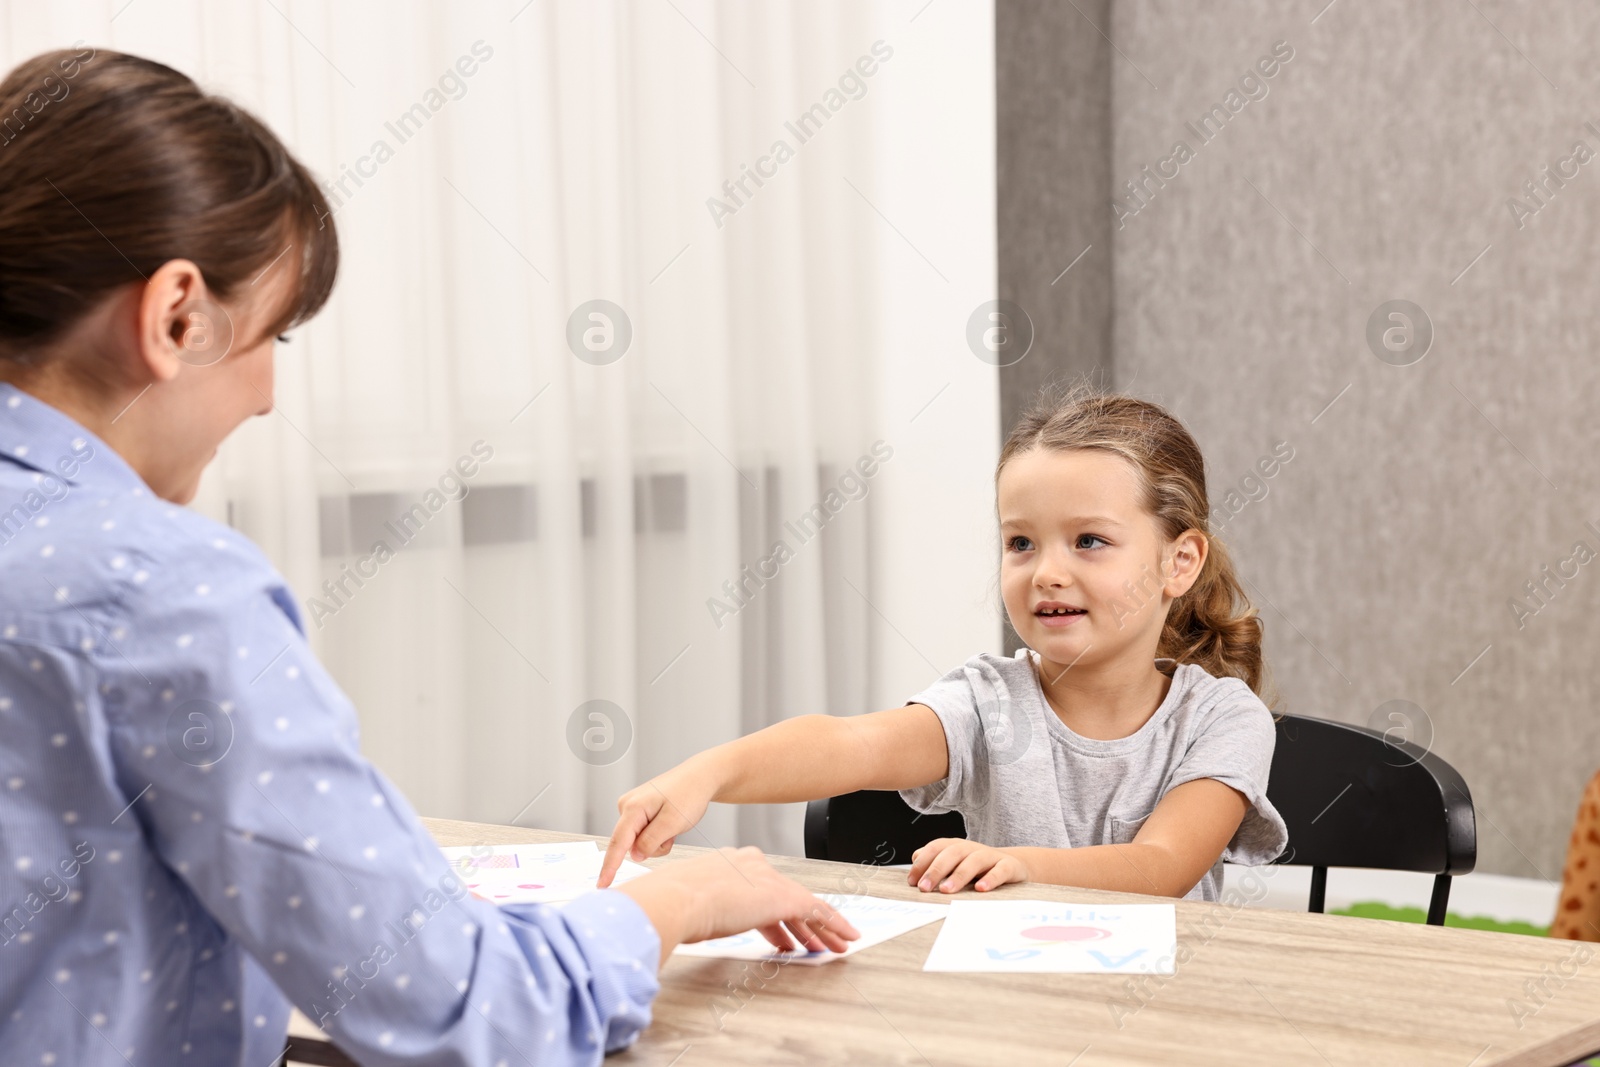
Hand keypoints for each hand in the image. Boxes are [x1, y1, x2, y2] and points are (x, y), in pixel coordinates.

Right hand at [599, 764, 716, 887]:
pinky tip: (668, 822)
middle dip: (653, 846)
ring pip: (639, 842)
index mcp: (633, 807)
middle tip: (673, 833)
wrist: (700, 777)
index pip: (618, 843)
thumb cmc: (689, 794)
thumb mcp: (673, 822)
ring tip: (673, 823)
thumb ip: (651, 841)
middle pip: (631, 844)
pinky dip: (658, 834)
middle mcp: (627, 806)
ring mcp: (632, 808)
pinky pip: (644, 835)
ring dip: (658, 841)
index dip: (609, 867)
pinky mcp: (638, 811)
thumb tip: (634, 855)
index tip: (601, 885)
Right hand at [615, 847, 859, 964]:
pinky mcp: (782, 897)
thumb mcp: (684, 904)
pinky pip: (818, 912)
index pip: (758, 890)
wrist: (676, 899)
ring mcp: (767, 879)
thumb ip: (695, 911)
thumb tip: (684, 923)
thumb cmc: (669, 903)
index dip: (772, 916)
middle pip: (784, 897)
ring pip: (805, 906)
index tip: (780, 933)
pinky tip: (846, 938)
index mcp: (727, 864)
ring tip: (835, 945)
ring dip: (821, 929)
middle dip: (800, 924)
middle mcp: (751, 865)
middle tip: (812, 941)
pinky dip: (834, 926)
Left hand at [908, 838, 1028, 893]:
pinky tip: (981, 888)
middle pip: (952, 853)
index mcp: (956, 846)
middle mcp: (971, 848)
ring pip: (974, 861)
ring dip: (959, 875)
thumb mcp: (955, 865)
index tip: (912, 881)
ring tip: (947, 889)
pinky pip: (1000, 870)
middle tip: (925, 888)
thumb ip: (935, 864)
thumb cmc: (978, 869)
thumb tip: (914, 865)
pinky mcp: (1009, 866)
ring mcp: (991, 856)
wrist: (1013, 866)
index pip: (936, 848)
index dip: (923, 863)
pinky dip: (991, 878)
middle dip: (936, 870)